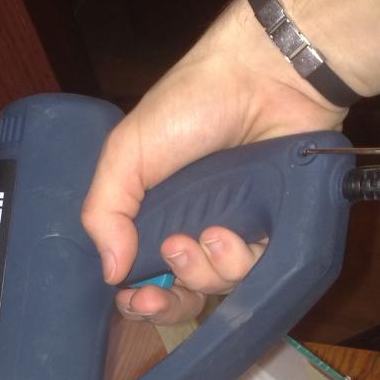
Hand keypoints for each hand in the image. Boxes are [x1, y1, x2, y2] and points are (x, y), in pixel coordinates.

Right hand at [81, 0, 346, 324]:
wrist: (263, 75)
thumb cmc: (188, 107)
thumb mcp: (126, 153)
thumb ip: (105, 212)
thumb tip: (109, 273)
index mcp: (155, 217)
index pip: (143, 276)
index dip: (138, 299)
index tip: (133, 300)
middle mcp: (194, 231)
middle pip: (183, 295)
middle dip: (169, 304)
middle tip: (158, 295)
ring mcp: (236, 233)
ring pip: (219, 286)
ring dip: (205, 271)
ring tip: (207, 236)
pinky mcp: (275, 231)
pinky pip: (258, 271)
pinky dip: (241, 260)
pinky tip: (231, 233)